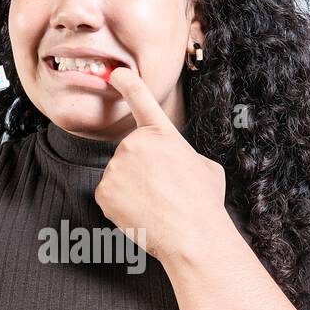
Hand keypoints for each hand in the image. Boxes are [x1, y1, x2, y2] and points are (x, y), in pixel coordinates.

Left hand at [96, 65, 228, 263]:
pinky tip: (141, 215)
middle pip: (131, 154)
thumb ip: (183, 155)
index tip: (115, 74)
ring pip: (119, 177)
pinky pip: (109, 196)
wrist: (192, 235)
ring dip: (132, 190)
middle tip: (164, 192)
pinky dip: (121, 207)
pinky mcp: (103, 191)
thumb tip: (177, 162)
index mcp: (162, 133)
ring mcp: (116, 167)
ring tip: (156, 206)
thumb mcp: (205, 167)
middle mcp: (134, 143)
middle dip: (142, 171)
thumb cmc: (204, 203)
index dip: (125, 81)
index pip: (139, 96)